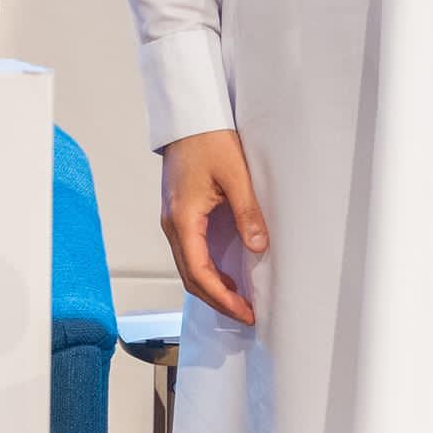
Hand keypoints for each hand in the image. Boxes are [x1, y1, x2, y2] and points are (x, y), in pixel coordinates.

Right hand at [159, 128, 268, 327]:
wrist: (189, 118)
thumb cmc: (208, 140)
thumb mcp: (236, 176)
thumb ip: (247, 213)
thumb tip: (258, 247)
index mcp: (183, 218)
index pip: (198, 272)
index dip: (221, 298)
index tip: (244, 311)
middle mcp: (173, 224)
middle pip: (190, 276)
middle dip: (216, 300)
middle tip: (246, 314)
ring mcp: (174, 220)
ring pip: (188, 266)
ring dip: (211, 288)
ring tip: (239, 300)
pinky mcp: (180, 215)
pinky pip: (190, 252)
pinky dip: (207, 271)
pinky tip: (227, 275)